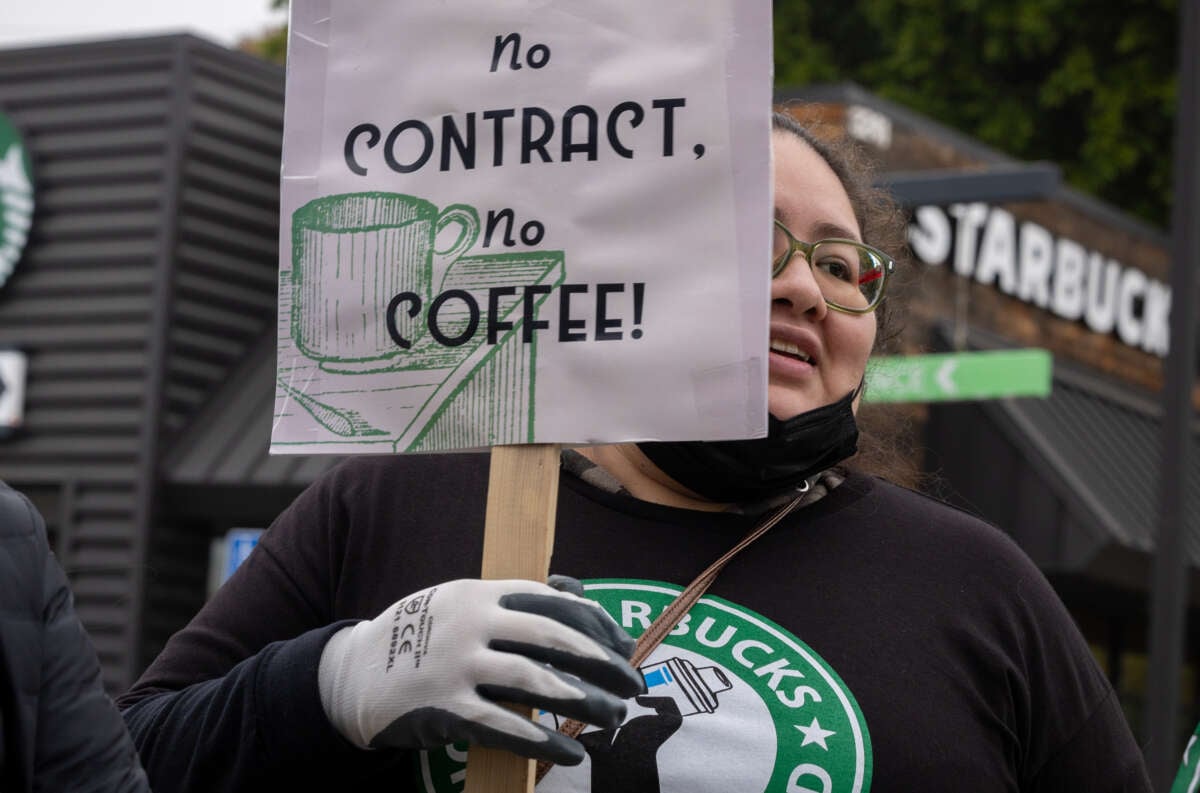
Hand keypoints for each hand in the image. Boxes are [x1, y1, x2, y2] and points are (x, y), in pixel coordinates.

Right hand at [318, 577, 643, 764]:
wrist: (352, 676)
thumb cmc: (421, 638)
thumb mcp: (461, 603)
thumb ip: (512, 601)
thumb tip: (576, 593)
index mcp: (479, 594)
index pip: (550, 600)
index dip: (594, 623)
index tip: (624, 645)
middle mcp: (470, 623)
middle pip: (551, 638)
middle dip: (601, 661)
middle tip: (632, 683)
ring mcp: (456, 666)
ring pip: (535, 682)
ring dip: (583, 701)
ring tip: (614, 717)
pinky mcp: (444, 709)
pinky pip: (505, 727)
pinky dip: (544, 741)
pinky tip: (571, 752)